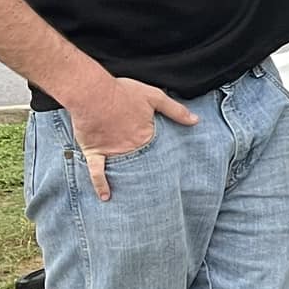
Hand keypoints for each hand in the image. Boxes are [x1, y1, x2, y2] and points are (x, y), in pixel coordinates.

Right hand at [66, 78, 197, 201]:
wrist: (93, 93)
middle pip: (141, 163)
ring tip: (136, 195)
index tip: (172, 171)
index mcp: (146, 136)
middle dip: (149, 174)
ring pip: (123, 170)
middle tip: (157, 189)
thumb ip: (175, 110)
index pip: (159, 152)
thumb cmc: (123, 92)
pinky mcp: (94, 151)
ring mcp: (112, 152)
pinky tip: (106, 196)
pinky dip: (100, 185)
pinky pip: (96, 172)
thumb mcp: (155, 97)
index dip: (164, 159)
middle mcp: (130, 148)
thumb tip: (195, 121)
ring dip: (128, 181)